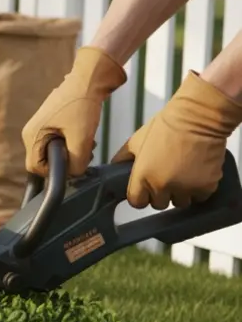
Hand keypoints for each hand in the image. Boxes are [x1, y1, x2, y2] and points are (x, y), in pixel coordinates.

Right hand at [22, 46, 126, 176]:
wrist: (89, 79)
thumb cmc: (82, 105)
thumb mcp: (82, 138)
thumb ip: (77, 162)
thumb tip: (75, 175)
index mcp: (32, 136)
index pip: (36, 168)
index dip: (55, 172)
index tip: (74, 164)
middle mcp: (31, 132)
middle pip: (44, 160)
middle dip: (65, 161)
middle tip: (84, 153)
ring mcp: (40, 127)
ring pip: (53, 152)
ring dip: (71, 152)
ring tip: (87, 143)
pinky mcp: (51, 123)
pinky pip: (57, 142)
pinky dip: (72, 143)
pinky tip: (85, 136)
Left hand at [112, 71, 241, 208]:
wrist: (197, 117)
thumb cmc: (167, 126)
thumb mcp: (136, 141)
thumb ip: (123, 158)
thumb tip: (114, 168)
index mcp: (143, 176)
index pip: (137, 202)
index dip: (140, 196)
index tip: (144, 190)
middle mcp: (163, 185)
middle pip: (158, 204)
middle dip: (161, 193)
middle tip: (166, 177)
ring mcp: (186, 187)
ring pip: (180, 202)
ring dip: (180, 193)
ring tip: (182, 174)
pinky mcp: (206, 186)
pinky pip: (200, 197)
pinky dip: (199, 189)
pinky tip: (196, 173)